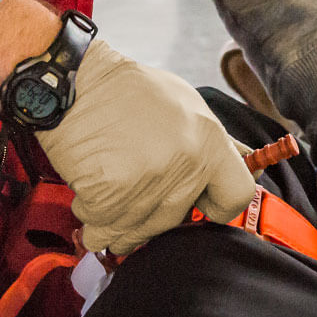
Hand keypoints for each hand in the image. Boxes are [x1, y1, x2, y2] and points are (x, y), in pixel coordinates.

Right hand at [35, 39, 256, 255]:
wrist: (74, 82)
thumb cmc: (127, 91)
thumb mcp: (187, 104)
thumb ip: (213, 143)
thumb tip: (243, 164)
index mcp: (208, 141)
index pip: (236, 196)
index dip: (218, 204)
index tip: (201, 204)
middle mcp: (183, 165)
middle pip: (176, 221)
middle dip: (153, 214)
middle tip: (135, 193)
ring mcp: (145, 185)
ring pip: (136, 234)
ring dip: (118, 224)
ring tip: (109, 196)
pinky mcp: (107, 197)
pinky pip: (101, 228)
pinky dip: (91, 218)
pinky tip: (89, 194)